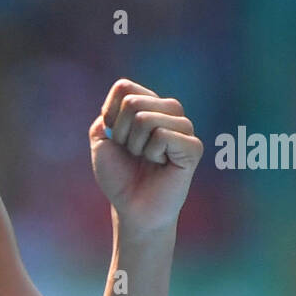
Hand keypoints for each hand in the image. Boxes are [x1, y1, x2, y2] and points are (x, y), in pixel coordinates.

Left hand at [89, 78, 203, 234]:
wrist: (132, 208)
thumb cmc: (119, 176)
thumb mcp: (101, 141)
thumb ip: (108, 114)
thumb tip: (127, 100)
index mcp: (149, 105)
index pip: (124, 87)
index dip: (110, 115)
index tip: (115, 139)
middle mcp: (169, 111)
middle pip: (132, 102)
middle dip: (121, 133)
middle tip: (132, 153)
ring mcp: (184, 127)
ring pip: (146, 118)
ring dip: (136, 145)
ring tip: (147, 159)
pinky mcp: (193, 146)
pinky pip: (163, 135)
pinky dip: (152, 153)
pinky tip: (161, 164)